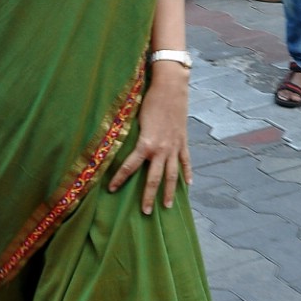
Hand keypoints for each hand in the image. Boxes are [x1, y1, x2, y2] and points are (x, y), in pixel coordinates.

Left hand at [108, 69, 190, 214]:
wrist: (171, 88)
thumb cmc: (149, 100)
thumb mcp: (136, 119)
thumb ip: (131, 136)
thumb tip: (119, 146)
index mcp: (146, 144)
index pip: (130, 167)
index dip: (120, 178)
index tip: (112, 189)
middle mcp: (161, 149)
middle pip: (154, 179)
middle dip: (148, 196)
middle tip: (145, 212)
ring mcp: (174, 147)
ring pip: (172, 175)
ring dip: (169, 192)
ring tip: (166, 206)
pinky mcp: (183, 142)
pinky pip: (186, 161)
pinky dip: (187, 173)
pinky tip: (188, 184)